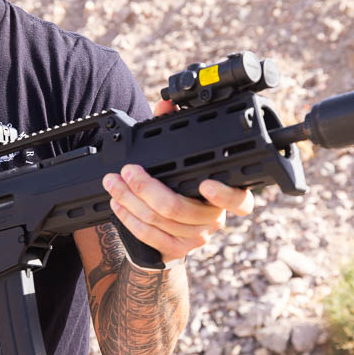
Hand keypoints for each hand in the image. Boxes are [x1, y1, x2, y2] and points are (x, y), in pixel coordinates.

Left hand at [101, 100, 254, 262]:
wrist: (173, 224)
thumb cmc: (179, 184)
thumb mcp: (178, 157)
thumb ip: (173, 129)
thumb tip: (167, 105)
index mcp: (225, 195)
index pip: (240, 201)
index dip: (225, 195)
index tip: (205, 183)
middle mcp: (214, 219)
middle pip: (181, 208)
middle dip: (147, 187)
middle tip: (127, 171)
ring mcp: (196, 238)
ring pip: (160, 220)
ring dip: (130, 200)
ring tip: (113, 183)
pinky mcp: (176, 250)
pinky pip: (149, 236)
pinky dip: (129, 218)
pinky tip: (117, 204)